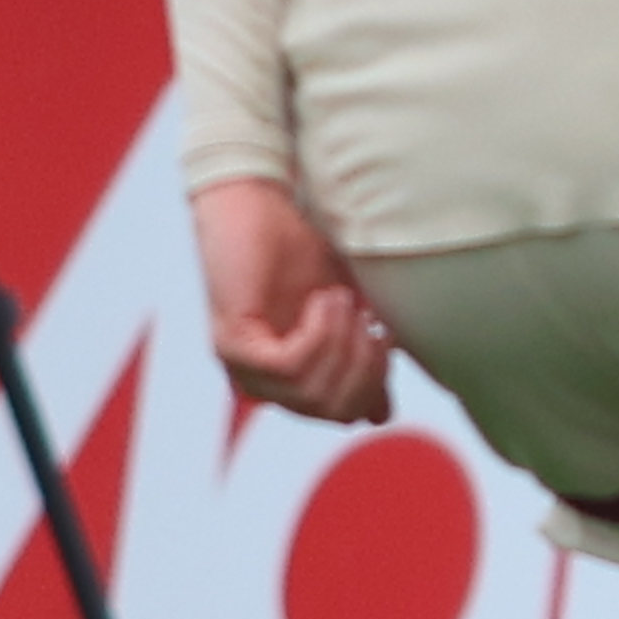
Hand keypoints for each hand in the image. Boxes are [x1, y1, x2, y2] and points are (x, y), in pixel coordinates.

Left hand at [193, 180, 391, 425]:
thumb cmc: (305, 246)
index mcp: (292, 378)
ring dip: (343, 344)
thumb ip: (363, 358)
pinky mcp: (231, 346)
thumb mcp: (352, 310)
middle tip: (372, 321)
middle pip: (333, 411)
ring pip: (312, 393)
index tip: (388, 336)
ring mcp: (243, 367)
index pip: (344, 413)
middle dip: (366, 367)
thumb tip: (382, 414)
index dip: (377, 381)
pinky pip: (291, 366)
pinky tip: (323, 299)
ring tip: (344, 300)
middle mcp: (264, 381)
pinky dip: (319, 332)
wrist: (261, 203)